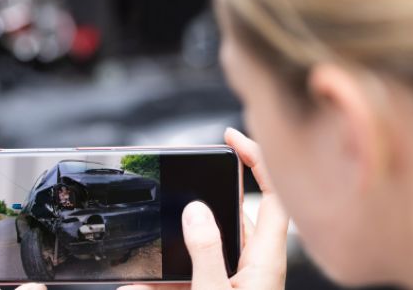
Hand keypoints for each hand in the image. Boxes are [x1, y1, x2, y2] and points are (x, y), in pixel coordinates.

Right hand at [120, 128, 288, 289]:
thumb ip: (205, 251)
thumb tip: (195, 211)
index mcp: (265, 260)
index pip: (274, 196)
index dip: (258, 160)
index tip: (231, 138)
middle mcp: (254, 267)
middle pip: (231, 216)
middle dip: (198, 204)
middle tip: (177, 187)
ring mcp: (236, 281)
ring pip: (203, 250)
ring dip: (172, 250)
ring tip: (144, 263)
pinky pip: (189, 277)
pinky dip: (162, 281)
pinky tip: (138, 285)